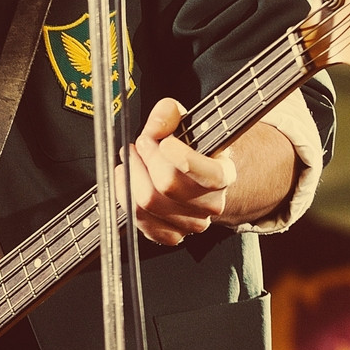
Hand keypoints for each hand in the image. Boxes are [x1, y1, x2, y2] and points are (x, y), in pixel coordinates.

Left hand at [127, 98, 234, 245]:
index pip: (208, 174)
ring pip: (149, 203)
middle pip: (168, 186)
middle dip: (146, 160)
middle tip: (139, 144)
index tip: (164, 141)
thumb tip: (159, 121)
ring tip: (130, 160)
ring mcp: (192, 223)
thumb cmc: (188, 149)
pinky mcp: (172, 235)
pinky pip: (141, 222)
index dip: (182, 157)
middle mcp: (212, 204)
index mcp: (223, 174)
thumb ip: (170, 114)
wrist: (192, 176)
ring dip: (131, 177)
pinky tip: (126, 181)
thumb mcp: (184, 123)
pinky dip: (126, 198)